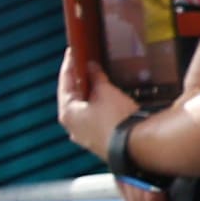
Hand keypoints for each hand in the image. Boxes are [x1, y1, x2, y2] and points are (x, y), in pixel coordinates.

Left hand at [57, 46, 140, 167]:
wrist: (135, 146)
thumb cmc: (117, 121)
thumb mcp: (105, 91)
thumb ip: (96, 77)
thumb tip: (91, 67)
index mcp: (67, 113)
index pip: (64, 82)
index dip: (69, 65)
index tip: (72, 54)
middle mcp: (72, 127)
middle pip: (73, 97)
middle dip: (79, 80)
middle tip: (85, 65)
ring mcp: (85, 136)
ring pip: (84, 109)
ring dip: (90, 94)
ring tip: (98, 80)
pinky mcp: (100, 141)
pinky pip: (95, 119)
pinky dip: (98, 107)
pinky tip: (107, 100)